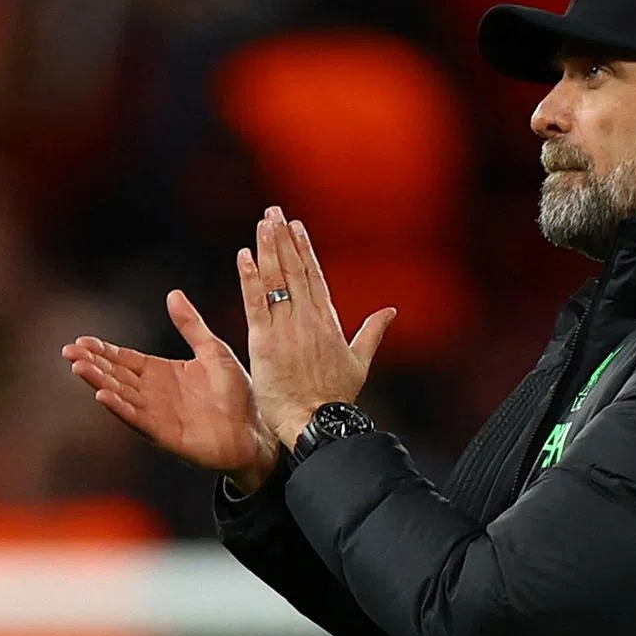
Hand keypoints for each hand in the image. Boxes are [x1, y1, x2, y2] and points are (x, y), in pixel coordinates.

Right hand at [61, 289, 277, 492]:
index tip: (81, 340)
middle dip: (93, 364)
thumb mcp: (213, 350)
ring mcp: (158, 414)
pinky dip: (120, 408)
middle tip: (69, 352)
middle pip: (117, 375)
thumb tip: (173, 293)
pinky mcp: (166, 434)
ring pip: (122, 395)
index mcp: (162, 373)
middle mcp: (154, 393)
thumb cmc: (236, 393)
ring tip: (79, 368)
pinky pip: (138, 419)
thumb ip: (191, 325)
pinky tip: (103, 396)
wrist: (255, 430)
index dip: (103, 350)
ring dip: (100, 382)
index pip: (125, 359)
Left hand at [237, 207, 396, 449]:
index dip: (303, 249)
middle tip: (273, 212)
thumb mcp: (359, 362)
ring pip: (276, 280)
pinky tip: (244, 255)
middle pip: (294, 270)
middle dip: (283, 239)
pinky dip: (250, 278)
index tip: (295, 227)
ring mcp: (286, 328)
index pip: (314, 277)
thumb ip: (372, 332)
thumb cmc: (337, 398)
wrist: (318, 422)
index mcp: (328, 322)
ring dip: (268, 249)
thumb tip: (391, 310)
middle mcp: (308, 318)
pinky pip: (256, 302)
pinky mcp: (265, 341)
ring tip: (262, 223)